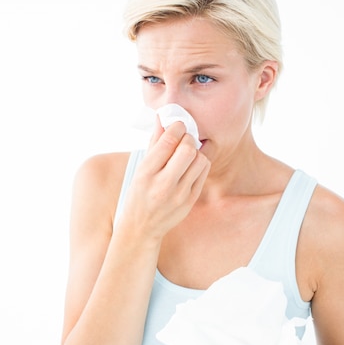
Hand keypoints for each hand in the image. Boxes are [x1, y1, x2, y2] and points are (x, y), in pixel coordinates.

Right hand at [121, 119, 210, 240]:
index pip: (168, 142)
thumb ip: (154, 142)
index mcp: (146, 173)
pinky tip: (191, 166)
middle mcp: (162, 184)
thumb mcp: (141, 168)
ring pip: (200, 160)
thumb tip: (163, 117)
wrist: (141, 227)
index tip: (179, 125)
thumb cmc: (139, 193)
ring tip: (188, 154)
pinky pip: (203, 173)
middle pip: (187, 150)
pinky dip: (200, 164)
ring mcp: (178, 195)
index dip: (177, 128)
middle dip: (189, 139)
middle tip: (184, 140)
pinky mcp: (189, 201)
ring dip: (197, 152)